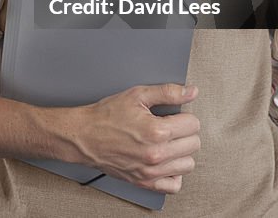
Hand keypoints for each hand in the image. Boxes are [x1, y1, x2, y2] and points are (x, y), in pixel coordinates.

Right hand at [65, 83, 200, 193]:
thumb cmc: (106, 116)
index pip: (193, 125)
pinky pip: (174, 185)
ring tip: (167, 143)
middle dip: (185, 133)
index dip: (185, 116)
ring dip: (181, 152)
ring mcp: (151, 171)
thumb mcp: (137, 95)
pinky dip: (174, 174)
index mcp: (156, 131)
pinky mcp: (145, 182)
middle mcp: (156, 154)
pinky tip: (165, 161)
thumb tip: (191, 92)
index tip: (174, 116)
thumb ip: (168, 93)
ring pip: (188, 164)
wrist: (84, 135)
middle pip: (194, 144)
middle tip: (170, 127)